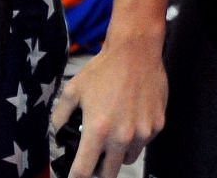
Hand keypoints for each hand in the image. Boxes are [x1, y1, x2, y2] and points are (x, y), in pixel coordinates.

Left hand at [49, 35, 165, 177]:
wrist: (136, 51)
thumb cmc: (103, 70)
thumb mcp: (73, 90)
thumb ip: (60, 117)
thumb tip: (57, 135)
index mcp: (98, 130)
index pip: (83, 171)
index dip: (74, 177)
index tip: (73, 177)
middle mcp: (122, 136)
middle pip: (108, 174)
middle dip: (98, 171)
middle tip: (93, 158)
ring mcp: (143, 132)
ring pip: (127, 159)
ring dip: (118, 154)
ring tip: (114, 134)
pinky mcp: (158, 124)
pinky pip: (144, 142)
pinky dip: (136, 138)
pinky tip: (131, 118)